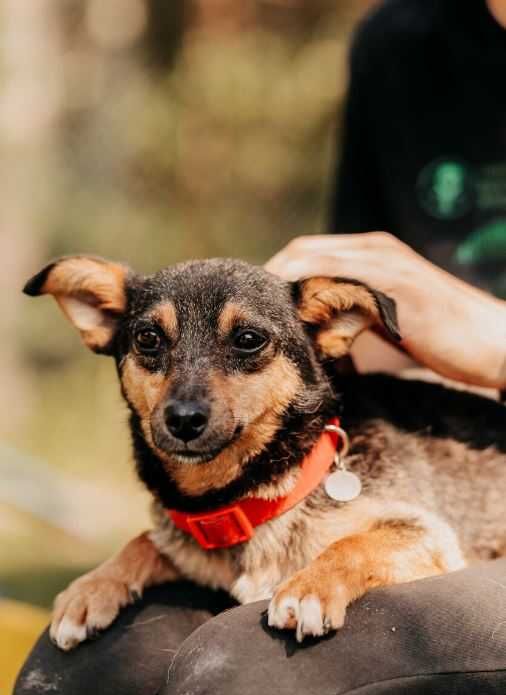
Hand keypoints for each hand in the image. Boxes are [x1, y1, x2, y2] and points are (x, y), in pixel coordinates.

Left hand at [266, 233, 505, 388]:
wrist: (493, 342)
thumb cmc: (438, 338)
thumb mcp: (384, 324)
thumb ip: (349, 321)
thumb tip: (309, 339)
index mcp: (370, 256)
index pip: (306, 255)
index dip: (274, 276)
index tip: (250, 304)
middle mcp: (375, 250)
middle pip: (302, 251)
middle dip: (269, 279)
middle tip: (245, 311)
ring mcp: (386, 262)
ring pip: (315, 259)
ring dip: (284, 285)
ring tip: (262, 317)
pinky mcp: (397, 282)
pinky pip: (341, 277)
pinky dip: (313, 293)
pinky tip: (296, 316)